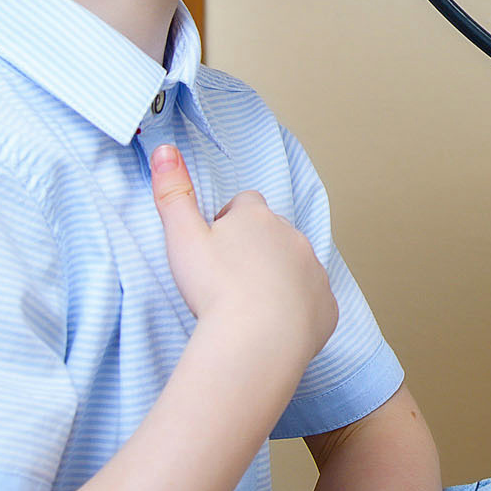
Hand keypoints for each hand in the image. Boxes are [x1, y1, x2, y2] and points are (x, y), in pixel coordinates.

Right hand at [151, 144, 337, 366]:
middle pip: (273, 233)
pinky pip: (312, 300)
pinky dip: (298, 308)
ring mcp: (314, 271)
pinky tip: (274, 325)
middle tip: (229, 278)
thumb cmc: (216, 288)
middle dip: (255, 248)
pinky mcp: (326, 305)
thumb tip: (164, 150)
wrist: (257, 340)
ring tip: (251, 304)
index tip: (215, 244)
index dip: (228, 220)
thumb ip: (173, 193)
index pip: (245, 203)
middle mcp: (293, 237)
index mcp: (258, 217)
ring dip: (278, 276)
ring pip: (296, 265)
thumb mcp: (183, 237)